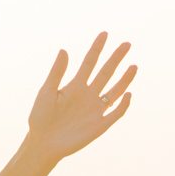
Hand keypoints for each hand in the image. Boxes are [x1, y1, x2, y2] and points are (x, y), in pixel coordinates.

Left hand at [28, 32, 135, 162]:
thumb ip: (56, 72)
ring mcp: (95, 109)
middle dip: (116, 58)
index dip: (97, 48)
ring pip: (115, 91)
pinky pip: (115, 113)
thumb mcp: (47, 92)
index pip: (89, 62)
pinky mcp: (100, 125)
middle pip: (106, 73)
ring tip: (133, 66)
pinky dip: (123, 105)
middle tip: (127, 44)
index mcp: (75, 85)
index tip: (104, 34)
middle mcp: (88, 94)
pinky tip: (127, 94)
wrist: (43, 142)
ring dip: (125, 79)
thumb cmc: (40, 116)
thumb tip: (64, 50)